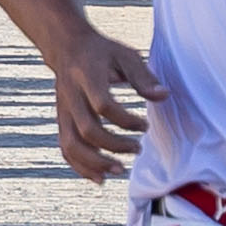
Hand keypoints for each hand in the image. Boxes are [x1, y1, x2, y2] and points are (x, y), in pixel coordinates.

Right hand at [30, 12, 154, 179]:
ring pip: (72, 144)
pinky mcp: (61, 121)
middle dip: (113, 146)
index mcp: (87, 77)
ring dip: (95, 163)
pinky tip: (100, 178)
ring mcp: (63, 111)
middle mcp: (71, 96)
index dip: (126, 120)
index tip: (144, 125)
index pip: (104, 105)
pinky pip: (66, 149)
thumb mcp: (125, 55)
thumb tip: (164, 96)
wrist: (66, 48)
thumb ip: (143, 77)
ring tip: (120, 170)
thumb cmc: (102, 52)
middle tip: (137, 149)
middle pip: (87, 130)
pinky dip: (81, 167)